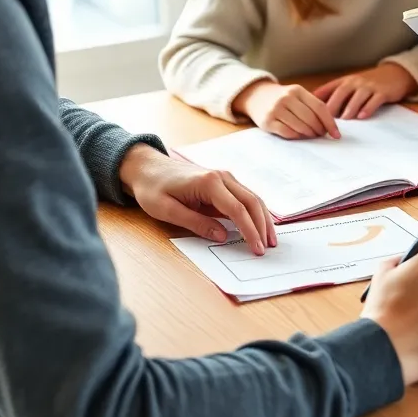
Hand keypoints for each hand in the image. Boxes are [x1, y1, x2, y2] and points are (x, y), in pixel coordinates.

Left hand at [118, 144, 276, 254]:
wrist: (147, 168)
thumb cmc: (153, 189)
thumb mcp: (168, 211)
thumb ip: (196, 223)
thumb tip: (222, 237)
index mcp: (209, 183)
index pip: (237, 209)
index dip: (249, 231)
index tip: (256, 248)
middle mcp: (222, 176)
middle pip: (251, 201)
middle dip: (262, 225)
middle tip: (268, 247)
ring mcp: (225, 178)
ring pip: (252, 198)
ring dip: (263, 218)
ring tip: (270, 239)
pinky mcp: (223, 182)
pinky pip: (244, 197)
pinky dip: (254, 212)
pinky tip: (259, 224)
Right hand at [233, 81, 339, 139]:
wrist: (256, 96)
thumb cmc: (283, 98)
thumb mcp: (296, 95)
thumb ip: (311, 106)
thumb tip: (330, 126)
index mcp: (297, 90)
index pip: (319, 107)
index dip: (330, 122)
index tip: (336, 134)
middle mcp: (287, 98)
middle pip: (311, 118)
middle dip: (320, 130)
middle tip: (322, 135)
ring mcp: (276, 109)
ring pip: (300, 127)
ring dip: (309, 134)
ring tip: (312, 136)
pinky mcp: (267, 121)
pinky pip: (288, 133)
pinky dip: (297, 137)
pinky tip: (299, 136)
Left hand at [314, 63, 417, 118]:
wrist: (394, 74)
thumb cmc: (369, 84)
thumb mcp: (350, 85)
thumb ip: (334, 95)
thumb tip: (314, 109)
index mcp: (344, 81)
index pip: (328, 89)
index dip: (318, 100)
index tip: (308, 112)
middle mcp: (355, 82)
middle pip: (341, 92)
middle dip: (332, 106)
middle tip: (324, 120)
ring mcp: (369, 86)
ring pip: (357, 96)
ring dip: (350, 108)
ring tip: (344, 120)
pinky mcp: (382, 92)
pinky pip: (374, 100)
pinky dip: (368, 107)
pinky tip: (363, 116)